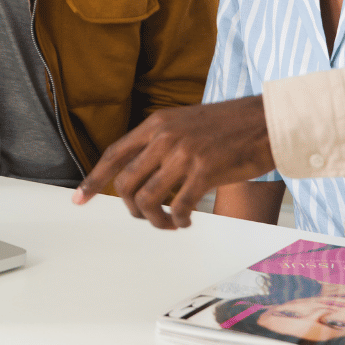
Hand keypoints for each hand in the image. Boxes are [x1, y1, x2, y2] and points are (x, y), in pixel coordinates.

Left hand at [71, 98, 272, 229]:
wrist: (264, 121)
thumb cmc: (227, 125)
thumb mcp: (184, 122)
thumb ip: (160, 140)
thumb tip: (139, 170)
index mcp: (156, 124)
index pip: (114, 154)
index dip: (93, 180)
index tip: (79, 200)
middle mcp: (165, 137)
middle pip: (126, 183)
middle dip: (130, 207)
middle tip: (144, 215)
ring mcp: (184, 153)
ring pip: (149, 199)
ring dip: (155, 220)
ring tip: (168, 223)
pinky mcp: (205, 170)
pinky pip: (179, 207)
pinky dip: (178, 220)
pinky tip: (185, 221)